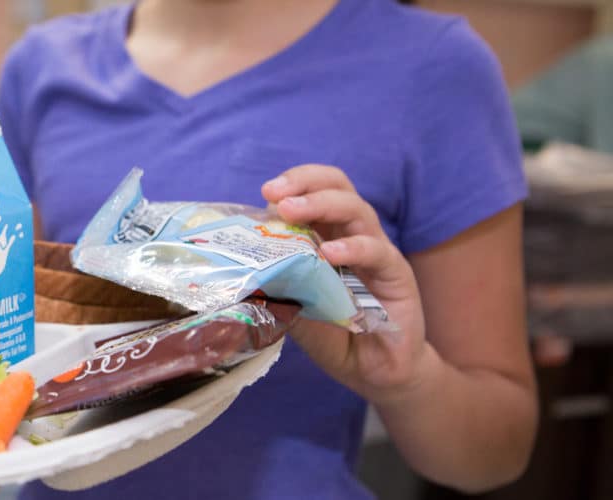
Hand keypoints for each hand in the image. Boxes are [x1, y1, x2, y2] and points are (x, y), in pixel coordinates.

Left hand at [261, 165, 434, 405]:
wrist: (373, 371)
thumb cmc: (332, 334)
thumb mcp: (294, 305)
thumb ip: (275, 282)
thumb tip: (236, 267)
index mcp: (328, 233)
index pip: (317, 189)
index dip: (295, 182)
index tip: (267, 192)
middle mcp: (354, 235)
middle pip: (339, 188)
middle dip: (305, 183)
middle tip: (276, 194)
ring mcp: (377, 252)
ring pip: (358, 211)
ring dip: (322, 205)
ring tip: (292, 211)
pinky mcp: (397, 275)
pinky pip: (378, 252)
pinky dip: (353, 247)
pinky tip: (330, 253)